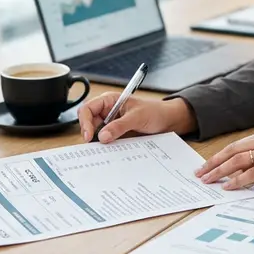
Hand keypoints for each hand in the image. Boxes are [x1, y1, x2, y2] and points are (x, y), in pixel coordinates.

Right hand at [79, 93, 196, 142]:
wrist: (168, 121)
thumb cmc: (155, 112)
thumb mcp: (138, 117)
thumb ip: (120, 126)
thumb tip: (103, 137)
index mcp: (109, 101)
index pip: (88, 108)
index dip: (85, 122)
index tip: (89, 136)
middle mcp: (107, 112)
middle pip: (88, 122)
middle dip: (89, 133)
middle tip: (93, 146)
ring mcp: (111, 124)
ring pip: (96, 134)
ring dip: (97, 142)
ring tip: (101, 150)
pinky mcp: (116, 135)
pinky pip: (106, 141)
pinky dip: (106, 147)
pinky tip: (109, 152)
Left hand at [196, 127, 253, 189]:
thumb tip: (253, 170)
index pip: (238, 145)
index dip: (221, 155)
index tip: (209, 164)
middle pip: (233, 150)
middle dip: (214, 162)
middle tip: (200, 173)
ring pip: (238, 160)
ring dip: (220, 171)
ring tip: (208, 180)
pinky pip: (252, 173)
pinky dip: (238, 180)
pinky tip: (228, 187)